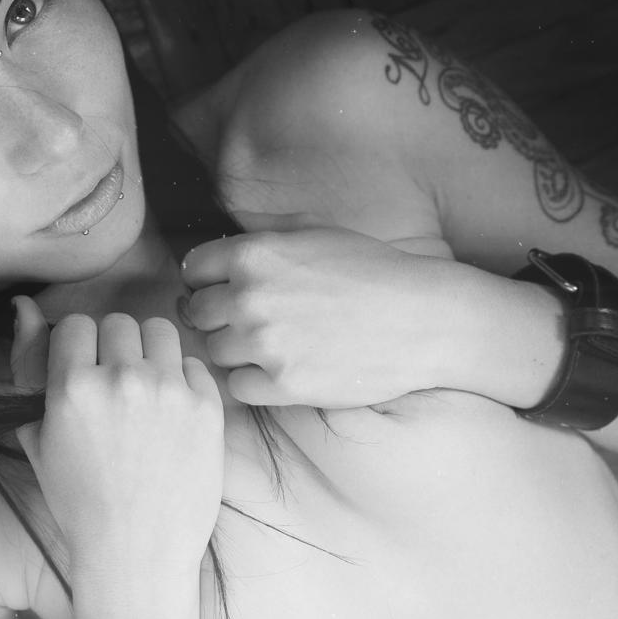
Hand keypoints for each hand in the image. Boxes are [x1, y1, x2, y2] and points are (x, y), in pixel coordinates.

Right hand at [10, 297, 223, 574]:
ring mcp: (169, 392)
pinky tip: (170, 414)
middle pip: (119, 322)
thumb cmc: (79, 500)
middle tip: (114, 385)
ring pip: (159, 330)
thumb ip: (28, 366)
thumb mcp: (38, 436)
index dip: (77, 347)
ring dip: (150, 352)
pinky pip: (193, 364)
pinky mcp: (207, 407)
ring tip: (145, 390)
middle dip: (113, 347)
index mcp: (73, 387)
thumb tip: (23, 306)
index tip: (82, 373)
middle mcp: (122, 380)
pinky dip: (182, 380)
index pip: (76, 324)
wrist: (137, 553)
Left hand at [181, 211, 472, 408]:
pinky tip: (281, 368)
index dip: (208, 279)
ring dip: (236, 350)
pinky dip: (254, 381)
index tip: (227, 288)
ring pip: (215, 352)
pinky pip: (239, 387)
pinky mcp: (284, 385)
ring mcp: (265, 343)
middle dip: (218, 316)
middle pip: (198, 313)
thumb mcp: (312, 231)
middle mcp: (249, 297)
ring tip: (272, 343)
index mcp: (253, 254)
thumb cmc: (370, 269)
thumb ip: (259, 238)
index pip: (193, 270)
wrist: (423, 317)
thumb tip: (216, 251)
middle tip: (252, 319)